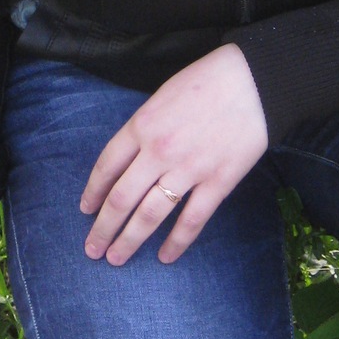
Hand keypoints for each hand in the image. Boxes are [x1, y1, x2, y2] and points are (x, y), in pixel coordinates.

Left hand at [80, 43, 268, 267]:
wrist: (253, 80)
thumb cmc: (205, 81)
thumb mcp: (161, 97)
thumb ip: (144, 129)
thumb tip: (130, 159)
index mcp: (141, 125)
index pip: (106, 167)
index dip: (93, 192)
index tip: (85, 210)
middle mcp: (159, 151)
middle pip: (121, 198)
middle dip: (103, 228)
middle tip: (92, 249)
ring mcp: (188, 169)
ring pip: (150, 214)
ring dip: (129, 240)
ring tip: (116, 258)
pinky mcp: (218, 182)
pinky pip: (191, 220)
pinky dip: (176, 242)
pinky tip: (165, 257)